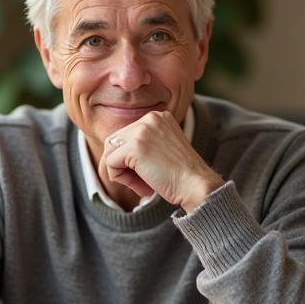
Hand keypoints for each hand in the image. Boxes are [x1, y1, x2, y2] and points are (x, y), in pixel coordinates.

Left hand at [99, 111, 223, 213]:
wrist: (196, 185)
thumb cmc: (181, 175)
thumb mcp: (161, 150)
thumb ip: (142, 145)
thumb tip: (109, 157)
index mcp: (157, 117)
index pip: (125, 135)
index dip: (130, 159)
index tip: (149, 173)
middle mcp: (149, 118)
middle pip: (114, 142)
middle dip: (123, 165)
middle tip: (143, 182)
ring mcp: (142, 130)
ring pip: (110, 152)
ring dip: (121, 172)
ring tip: (142, 185)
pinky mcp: (135, 146)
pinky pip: (110, 163)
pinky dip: (119, 178)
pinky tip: (141, 186)